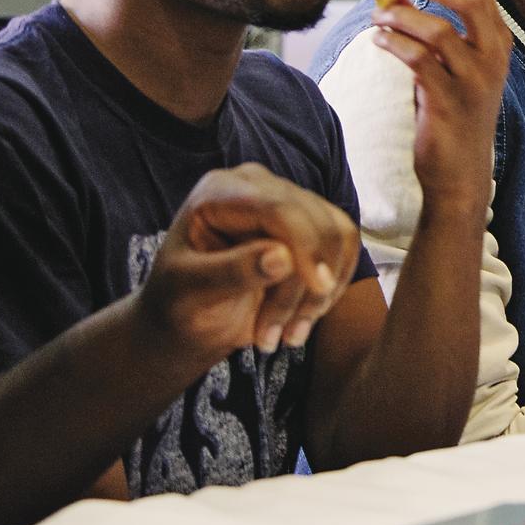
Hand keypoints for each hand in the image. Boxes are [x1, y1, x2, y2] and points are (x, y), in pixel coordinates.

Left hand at [139, 163, 359, 358]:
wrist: (191, 319)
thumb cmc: (179, 303)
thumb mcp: (189, 291)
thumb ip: (230, 272)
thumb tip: (282, 257)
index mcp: (221, 191)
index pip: (279, 207)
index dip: (306, 245)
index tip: (319, 288)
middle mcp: (260, 186)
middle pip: (314, 223)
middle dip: (306, 285)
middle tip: (281, 338)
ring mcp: (289, 202)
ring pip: (336, 236)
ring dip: (322, 293)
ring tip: (289, 335)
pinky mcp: (311, 225)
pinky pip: (345, 247)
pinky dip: (335, 288)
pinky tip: (305, 318)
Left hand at [367, 0, 510, 219]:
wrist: (460, 171)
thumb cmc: (453, 112)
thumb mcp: (455, 64)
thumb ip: (436, 26)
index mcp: (499, 38)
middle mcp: (494, 56)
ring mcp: (475, 80)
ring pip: (439, 29)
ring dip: (401, 16)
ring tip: (378, 16)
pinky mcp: (450, 103)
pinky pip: (418, 60)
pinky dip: (393, 43)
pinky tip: (378, 41)